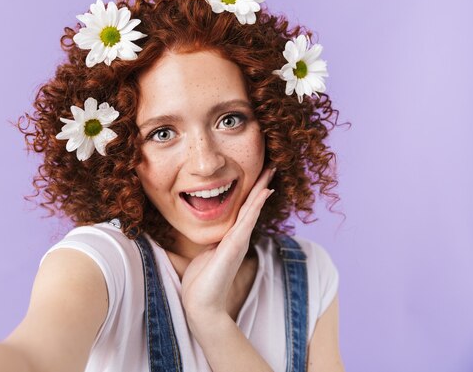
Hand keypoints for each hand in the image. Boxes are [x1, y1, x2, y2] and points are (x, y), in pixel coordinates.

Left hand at [180, 166, 276, 320]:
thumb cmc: (201, 283)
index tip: (259, 176)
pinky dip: (255, 206)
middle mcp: (237, 238)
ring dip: (261, 190)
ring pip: (252, 210)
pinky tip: (263, 193)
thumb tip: (208, 238)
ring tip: (270, 173)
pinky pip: (247, 222)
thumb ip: (210, 245)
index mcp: (230, 238)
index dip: (251, 193)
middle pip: (252, 206)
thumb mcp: (205, 256)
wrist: (202, 304)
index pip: (243, 211)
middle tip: (271, 166)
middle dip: (261, 186)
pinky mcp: (234, 247)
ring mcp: (238, 242)